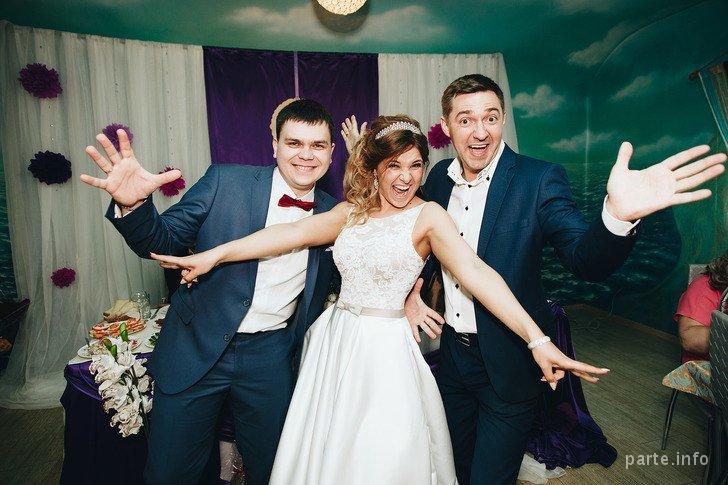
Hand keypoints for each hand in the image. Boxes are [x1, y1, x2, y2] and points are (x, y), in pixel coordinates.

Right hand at [80, 129, 180, 206]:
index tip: (120, 131)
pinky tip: (82, 176)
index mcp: (131, 163)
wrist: (135, 200)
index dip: (124, 141)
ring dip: (97, 157)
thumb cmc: (143, 187)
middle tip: (100, 135)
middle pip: (113, 154)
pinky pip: (99, 182)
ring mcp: (114, 175)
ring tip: (88, 148)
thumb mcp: (155, 182)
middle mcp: (120, 166)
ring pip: (104, 164)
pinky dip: (91, 180)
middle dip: (107, 146)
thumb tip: (180, 173)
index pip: (127, 149)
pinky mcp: (109, 185)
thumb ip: (166, 177)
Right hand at [150, 251, 218, 286]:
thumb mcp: (197, 271)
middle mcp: (185, 261)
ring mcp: (189, 264)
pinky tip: (194, 282)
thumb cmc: (206, 261)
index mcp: (183, 261)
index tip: (151, 254)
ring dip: (187, 278)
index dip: (159, 257)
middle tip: (158, 264)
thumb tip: (182, 282)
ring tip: (195, 281)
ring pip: (183, 273)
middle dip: (167, 265)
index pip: (169, 259)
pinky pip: (189, 273)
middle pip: (173, 265)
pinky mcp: (194, 266)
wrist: (216, 257)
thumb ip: (189, 277)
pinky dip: (191, 278)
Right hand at [341, 115, 367, 154]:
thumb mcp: (361, 136)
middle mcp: (353, 135)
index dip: (353, 120)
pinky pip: (344, 136)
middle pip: (350, 127)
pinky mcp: (347, 142)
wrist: (357, 153)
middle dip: (348, 123)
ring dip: (345, 127)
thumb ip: (362, 129)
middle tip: (346, 119)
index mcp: (356, 132)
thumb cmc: (360, 146)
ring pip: (346, 131)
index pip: (354, 125)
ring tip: (343, 123)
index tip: (352, 116)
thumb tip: (365, 122)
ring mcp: (350, 138)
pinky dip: (343, 134)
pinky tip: (342, 131)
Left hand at [404, 278, 444, 342]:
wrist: (400, 303)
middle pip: (430, 323)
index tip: (443, 322)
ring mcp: (417, 320)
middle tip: (439, 332)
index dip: (438, 318)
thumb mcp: (414, 293)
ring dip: (429, 332)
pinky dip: (417, 335)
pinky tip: (419, 340)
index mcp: (424, 309)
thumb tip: (421, 279)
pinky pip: (415, 330)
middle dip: (435, 327)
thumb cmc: (409, 299)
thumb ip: (417, 287)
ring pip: (425, 327)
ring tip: (434, 337)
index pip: (433, 314)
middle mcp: (422, 316)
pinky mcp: (411, 323)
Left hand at [531, 341, 608, 389]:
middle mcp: (566, 363)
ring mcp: (562, 363)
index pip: (583, 368)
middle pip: (578, 372)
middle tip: (598, 381)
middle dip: (587, 377)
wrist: (536, 341)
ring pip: (561, 375)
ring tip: (541, 377)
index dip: (594, 370)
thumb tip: (554, 387)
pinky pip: (557, 373)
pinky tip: (542, 377)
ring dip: (553, 378)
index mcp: (566, 362)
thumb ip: (550, 378)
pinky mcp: (557, 363)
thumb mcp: (544, 366)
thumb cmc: (541, 351)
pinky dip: (551, 375)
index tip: (606, 371)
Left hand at [605, 142, 725, 220]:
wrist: (615, 207)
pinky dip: (694, 195)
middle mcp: (665, 180)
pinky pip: (682, 198)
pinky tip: (708, 192)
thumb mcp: (620, 170)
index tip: (706, 147)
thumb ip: (624, 157)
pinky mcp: (664, 201)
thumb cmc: (618, 190)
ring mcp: (666, 190)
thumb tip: (626, 143)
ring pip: (690, 181)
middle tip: (723, 157)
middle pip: (690, 169)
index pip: (678, 159)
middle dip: (706, 162)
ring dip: (705, 175)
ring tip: (721, 168)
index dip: (692, 153)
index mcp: (657, 170)